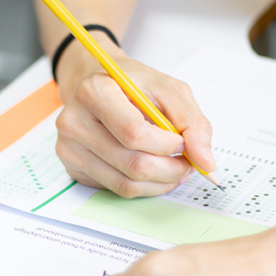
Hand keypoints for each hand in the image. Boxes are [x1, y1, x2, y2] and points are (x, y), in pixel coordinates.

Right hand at [54, 40, 217, 197]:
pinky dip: (144, 186)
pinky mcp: (74, 168)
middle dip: (172, 169)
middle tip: (188, 163)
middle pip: (133, 164)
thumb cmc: (133, 86)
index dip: (167, 145)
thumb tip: (206, 162)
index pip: (135, 134)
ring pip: (127, 184)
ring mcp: (70, 149)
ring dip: (161, 182)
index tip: (182, 140)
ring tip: (175, 166)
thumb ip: (193, 123)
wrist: (102, 88)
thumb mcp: (169, 90)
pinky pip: (117, 189)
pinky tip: (153, 169)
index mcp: (94, 92)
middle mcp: (74, 122)